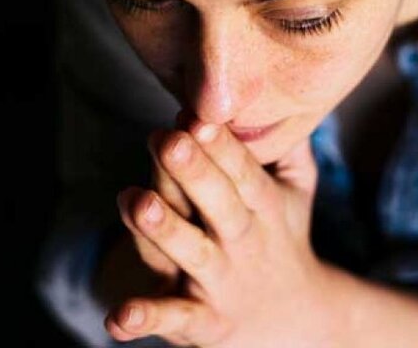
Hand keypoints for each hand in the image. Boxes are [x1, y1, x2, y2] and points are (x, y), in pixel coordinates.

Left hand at [106, 112, 343, 346]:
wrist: (298, 319)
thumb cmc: (284, 237)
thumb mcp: (298, 191)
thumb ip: (291, 147)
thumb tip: (286, 94)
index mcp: (266, 209)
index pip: (244, 174)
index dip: (221, 146)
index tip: (197, 116)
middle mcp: (244, 243)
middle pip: (220, 206)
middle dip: (195, 174)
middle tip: (168, 140)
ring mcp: (222, 283)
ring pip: (193, 255)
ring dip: (166, 232)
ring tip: (136, 202)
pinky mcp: (204, 323)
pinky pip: (176, 320)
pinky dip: (149, 319)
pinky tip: (119, 317)